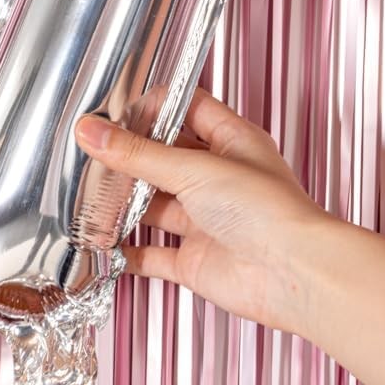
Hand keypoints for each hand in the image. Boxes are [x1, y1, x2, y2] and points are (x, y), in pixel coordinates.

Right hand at [74, 86, 332, 335]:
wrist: (295, 276)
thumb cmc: (269, 212)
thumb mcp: (194, 169)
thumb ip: (137, 154)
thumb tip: (92, 132)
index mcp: (231, 142)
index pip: (187, 110)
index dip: (152, 107)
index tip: (114, 111)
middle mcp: (219, 179)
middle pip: (165, 158)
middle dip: (130, 157)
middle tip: (92, 150)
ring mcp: (206, 220)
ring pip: (154, 206)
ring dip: (124, 203)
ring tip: (89, 193)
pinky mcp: (196, 259)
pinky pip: (153, 254)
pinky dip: (128, 251)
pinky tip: (105, 244)